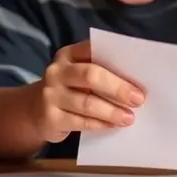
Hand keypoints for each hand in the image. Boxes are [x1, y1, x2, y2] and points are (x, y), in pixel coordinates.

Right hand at [31, 40, 145, 142]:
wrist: (36, 111)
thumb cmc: (69, 88)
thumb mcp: (79, 74)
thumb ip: (101, 70)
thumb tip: (135, 82)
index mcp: (68, 54)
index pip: (94, 50)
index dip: (117, 60)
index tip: (140, 72)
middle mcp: (56, 71)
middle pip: (91, 76)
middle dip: (118, 88)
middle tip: (138, 99)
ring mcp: (51, 95)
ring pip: (87, 103)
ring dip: (111, 111)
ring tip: (129, 117)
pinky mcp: (51, 118)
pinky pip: (80, 122)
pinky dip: (100, 124)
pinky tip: (112, 125)